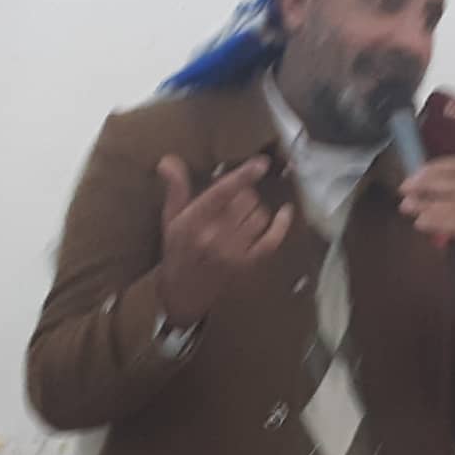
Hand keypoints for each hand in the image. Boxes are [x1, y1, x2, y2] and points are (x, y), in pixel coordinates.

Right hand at [155, 155, 292, 326]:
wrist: (182, 294)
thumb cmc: (177, 251)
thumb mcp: (171, 219)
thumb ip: (176, 189)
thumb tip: (168, 160)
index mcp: (193, 221)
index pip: (222, 193)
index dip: (243, 176)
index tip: (261, 162)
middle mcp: (214, 236)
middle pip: (246, 200)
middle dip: (244, 195)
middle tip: (234, 201)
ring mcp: (233, 252)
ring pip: (260, 216)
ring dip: (256, 210)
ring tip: (243, 214)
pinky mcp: (248, 264)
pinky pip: (272, 239)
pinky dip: (281, 224)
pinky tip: (285, 212)